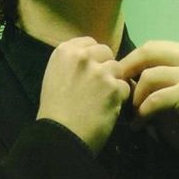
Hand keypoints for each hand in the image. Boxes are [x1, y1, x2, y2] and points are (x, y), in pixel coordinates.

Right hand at [37, 36, 129, 154]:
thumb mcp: (55, 76)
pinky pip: (125, 87)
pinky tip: (107, 108)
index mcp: (64, 51)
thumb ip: (72, 63)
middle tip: (98, 85)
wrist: (60, 136)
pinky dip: (119, 98)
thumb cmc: (54, 109)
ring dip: (113, 82)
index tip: (89, 70)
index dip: (93, 57)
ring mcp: (99, 71)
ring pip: (117, 69)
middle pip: (106, 52)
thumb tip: (91, 59)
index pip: (90, 42)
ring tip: (102, 98)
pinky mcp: (114, 87)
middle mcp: (82, 56)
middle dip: (105, 66)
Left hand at [119, 41, 178, 178]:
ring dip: (136, 99)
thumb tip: (119, 70)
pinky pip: (154, 99)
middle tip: (119, 94)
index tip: (118, 81)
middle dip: (127, 73)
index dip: (129, 63)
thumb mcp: (168, 89)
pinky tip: (140, 124)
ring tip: (134, 114)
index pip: (149, 47)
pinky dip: (143, 113)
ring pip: (148, 77)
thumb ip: (150, 76)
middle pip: (146, 53)